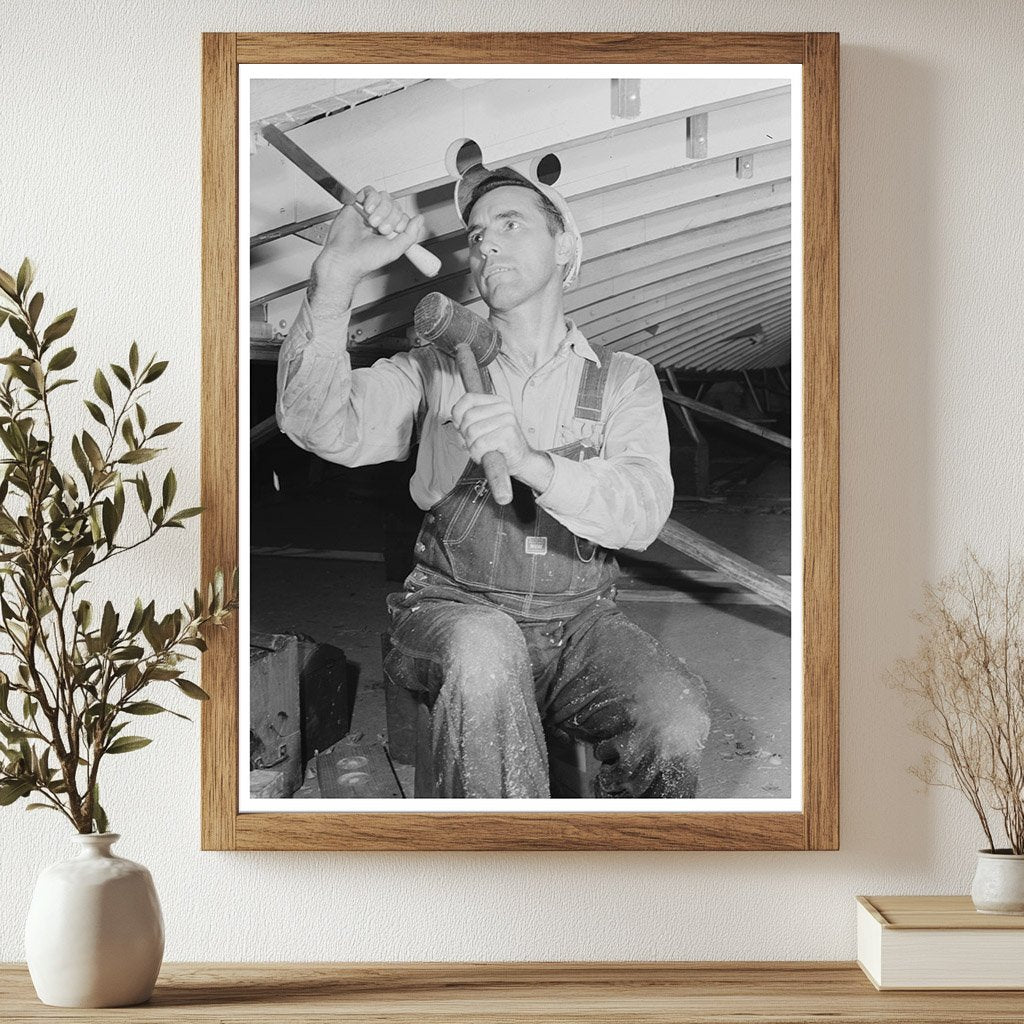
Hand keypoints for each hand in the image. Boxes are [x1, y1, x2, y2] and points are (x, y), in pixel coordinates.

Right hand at [309, 187, 425, 315]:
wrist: (345, 257)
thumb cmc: (365, 259)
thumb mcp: (395, 250)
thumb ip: (410, 235)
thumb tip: (420, 220)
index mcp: (390, 231)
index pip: (403, 215)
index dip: (401, 221)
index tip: (394, 232)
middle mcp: (380, 220)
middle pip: (395, 205)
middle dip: (390, 217)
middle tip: (381, 230)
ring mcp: (369, 212)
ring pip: (384, 197)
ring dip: (381, 210)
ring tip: (372, 223)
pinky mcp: (357, 204)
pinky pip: (370, 191)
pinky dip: (372, 199)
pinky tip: (368, 211)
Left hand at [450, 393, 553, 490]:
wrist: (521, 461)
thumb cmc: (500, 446)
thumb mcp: (483, 427)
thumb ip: (468, 418)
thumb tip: (455, 416)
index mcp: (498, 402)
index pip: (468, 398)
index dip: (458, 414)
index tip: (461, 427)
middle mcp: (505, 408)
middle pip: (468, 417)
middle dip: (466, 435)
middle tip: (475, 443)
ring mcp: (508, 420)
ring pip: (472, 432)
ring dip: (472, 446)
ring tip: (481, 450)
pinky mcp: (508, 435)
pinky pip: (480, 444)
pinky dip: (477, 454)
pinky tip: (485, 455)